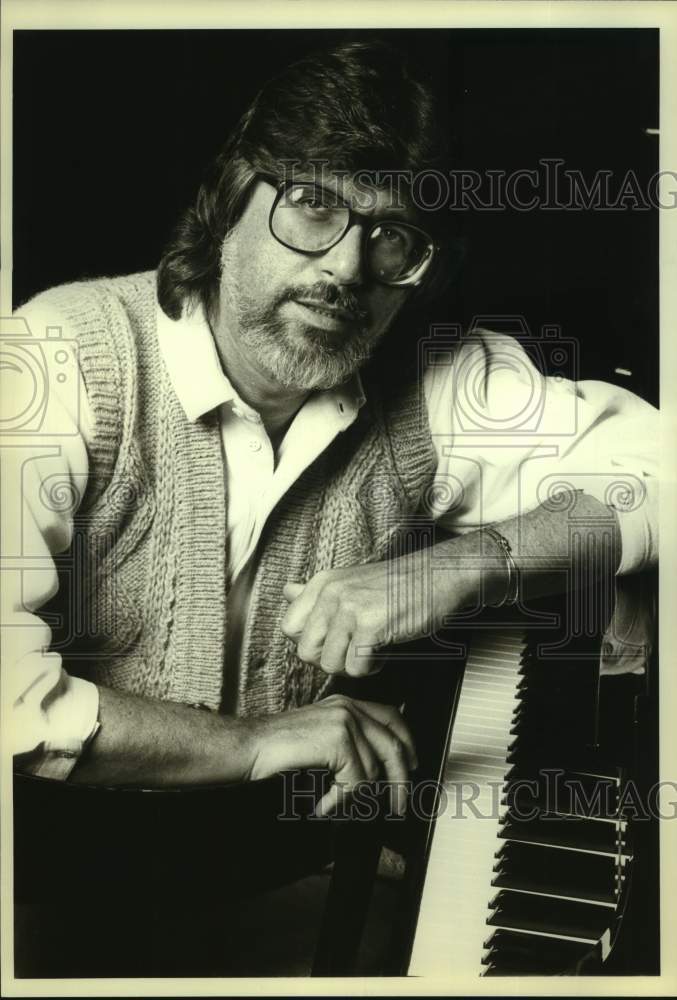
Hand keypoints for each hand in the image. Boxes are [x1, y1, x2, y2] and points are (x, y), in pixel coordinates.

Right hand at [244, 695, 417, 816]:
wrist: (247, 747)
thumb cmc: (277, 750)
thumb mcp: (319, 739)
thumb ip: (347, 744)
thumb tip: (376, 772)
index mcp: (346, 704)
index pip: (392, 717)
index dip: (407, 743)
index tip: (412, 766)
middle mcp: (348, 708)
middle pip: (393, 745)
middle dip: (400, 780)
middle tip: (398, 805)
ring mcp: (344, 721)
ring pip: (373, 769)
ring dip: (355, 797)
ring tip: (331, 805)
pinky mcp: (338, 739)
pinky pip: (356, 780)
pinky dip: (340, 799)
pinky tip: (321, 803)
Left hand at [281, 551, 468, 676]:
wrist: (438, 577)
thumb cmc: (397, 585)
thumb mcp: (349, 581)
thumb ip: (315, 592)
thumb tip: (286, 591)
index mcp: (322, 583)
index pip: (289, 628)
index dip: (311, 642)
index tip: (336, 639)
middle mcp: (331, 593)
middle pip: (306, 652)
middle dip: (331, 659)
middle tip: (355, 649)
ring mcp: (350, 607)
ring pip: (330, 664)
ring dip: (353, 665)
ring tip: (372, 648)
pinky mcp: (371, 625)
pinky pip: (356, 668)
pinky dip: (372, 668)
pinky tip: (384, 651)